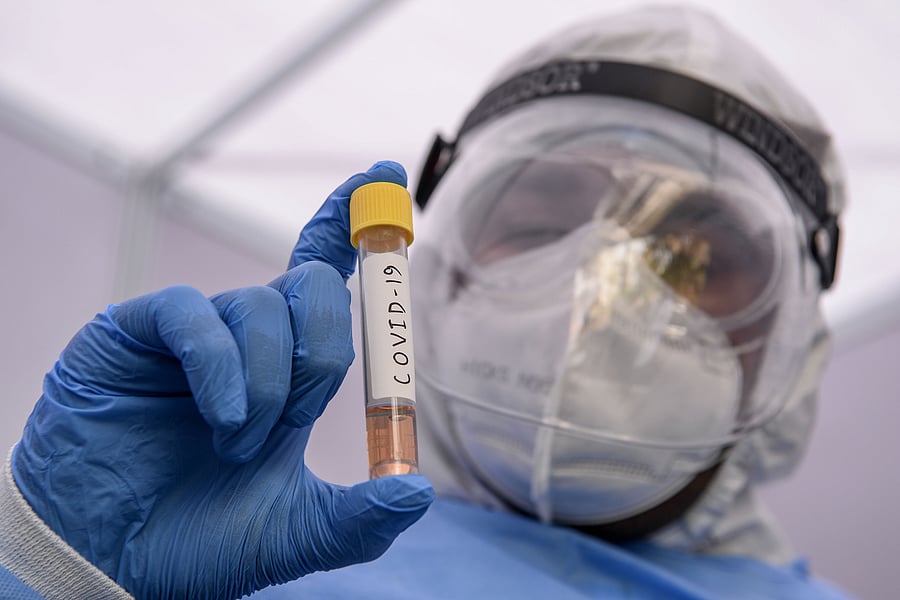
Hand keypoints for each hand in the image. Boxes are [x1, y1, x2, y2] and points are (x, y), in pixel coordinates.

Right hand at [12, 161, 432, 599]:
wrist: (114, 564)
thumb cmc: (201, 539)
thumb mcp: (298, 533)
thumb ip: (361, 518)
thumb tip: (417, 491)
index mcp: (287, 367)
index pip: (323, 272)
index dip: (352, 221)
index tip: (386, 172)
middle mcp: (245, 337)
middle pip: (310, 284)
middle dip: (321, 353)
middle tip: (294, 419)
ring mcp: (190, 333)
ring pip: (258, 307)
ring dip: (266, 385)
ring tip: (236, 443)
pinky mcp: (131, 333)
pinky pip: (192, 315)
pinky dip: (221, 364)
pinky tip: (220, 415)